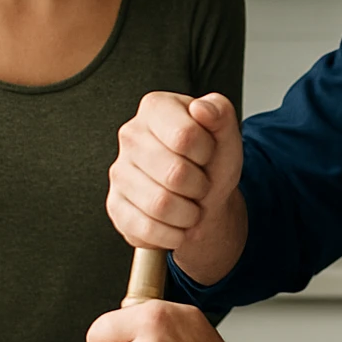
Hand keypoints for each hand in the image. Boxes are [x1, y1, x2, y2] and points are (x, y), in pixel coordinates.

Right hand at [107, 92, 244, 279]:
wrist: (203, 197)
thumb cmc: (211, 161)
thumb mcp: (226, 134)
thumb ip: (220, 113)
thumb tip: (202, 108)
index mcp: (156, 107)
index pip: (185, 136)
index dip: (207, 153)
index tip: (207, 154)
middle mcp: (130, 135)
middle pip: (175, 174)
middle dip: (200, 187)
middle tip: (201, 183)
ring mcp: (119, 172)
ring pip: (160, 205)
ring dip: (189, 214)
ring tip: (191, 204)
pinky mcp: (115, 206)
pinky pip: (147, 229)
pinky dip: (172, 233)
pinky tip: (176, 221)